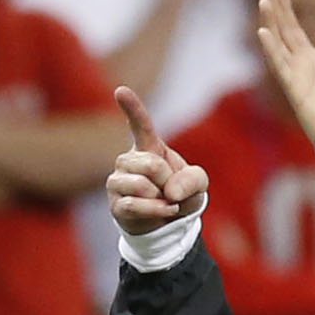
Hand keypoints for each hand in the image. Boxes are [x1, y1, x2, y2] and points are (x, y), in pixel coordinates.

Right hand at [106, 88, 210, 233]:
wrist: (169, 224)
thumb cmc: (181, 195)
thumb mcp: (199, 183)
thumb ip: (193, 179)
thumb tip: (169, 192)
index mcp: (148, 147)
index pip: (140, 124)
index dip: (131, 107)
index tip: (121, 90)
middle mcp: (128, 160)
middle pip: (151, 164)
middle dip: (168, 181)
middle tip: (170, 190)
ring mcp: (118, 182)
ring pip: (140, 185)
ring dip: (161, 198)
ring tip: (164, 201)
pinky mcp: (116, 204)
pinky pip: (135, 205)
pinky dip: (157, 210)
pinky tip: (166, 210)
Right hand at [253, 0, 314, 189]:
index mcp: (314, 64)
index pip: (295, 30)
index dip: (287, 9)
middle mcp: (302, 69)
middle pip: (284, 32)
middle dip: (274, 9)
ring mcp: (297, 81)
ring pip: (279, 46)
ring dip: (270, 23)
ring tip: (262, 0)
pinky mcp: (297, 94)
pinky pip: (281, 69)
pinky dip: (272, 51)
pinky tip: (263, 33)